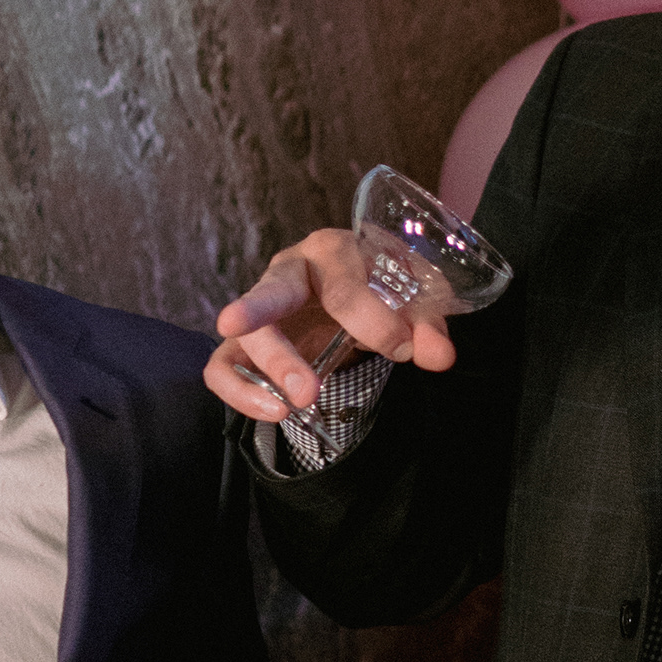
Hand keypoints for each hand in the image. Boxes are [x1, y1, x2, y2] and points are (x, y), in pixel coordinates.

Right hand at [203, 228, 460, 419]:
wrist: (359, 292)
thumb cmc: (382, 288)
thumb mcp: (411, 299)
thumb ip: (426, 325)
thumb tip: (439, 356)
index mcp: (331, 250)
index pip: (344, 286)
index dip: (376, 324)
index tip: (406, 349)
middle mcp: (287, 270)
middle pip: (272, 295)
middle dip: (286, 346)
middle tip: (307, 390)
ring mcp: (259, 306)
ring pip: (244, 336)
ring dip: (269, 372)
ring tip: (296, 406)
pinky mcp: (244, 342)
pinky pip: (221, 366)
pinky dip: (239, 391)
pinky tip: (273, 411)